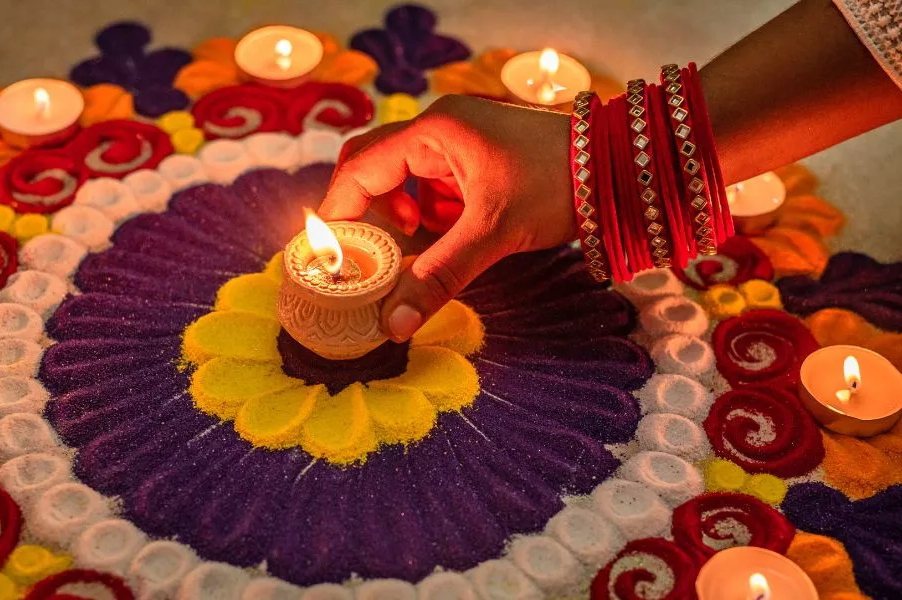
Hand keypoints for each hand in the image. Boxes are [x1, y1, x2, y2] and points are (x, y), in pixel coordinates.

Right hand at [318, 94, 576, 341]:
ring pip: (404, 178)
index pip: (360, 169)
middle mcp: (439, 128)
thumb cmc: (558, 184)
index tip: (330, 256)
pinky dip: (433, 213)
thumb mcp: (493, 232)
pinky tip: (453, 232)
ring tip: (422, 240)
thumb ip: (438, 276)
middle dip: (371, 212)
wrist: (621, 168)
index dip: (340, 212)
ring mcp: (459, 140)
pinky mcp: (477, 158)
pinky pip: (434, 184)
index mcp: (434, 131)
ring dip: (405, 214)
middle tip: (372, 252)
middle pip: (374, 167)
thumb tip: (392, 324)